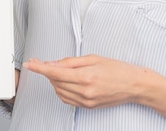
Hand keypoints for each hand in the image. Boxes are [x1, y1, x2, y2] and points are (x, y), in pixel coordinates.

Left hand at [23, 54, 147, 108]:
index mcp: (86, 77)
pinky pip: (67, 99)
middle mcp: (85, 92)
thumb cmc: (117, 69)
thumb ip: (70, 62)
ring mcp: (86, 101)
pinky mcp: (88, 107)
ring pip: (59, 92)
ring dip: (54, 81)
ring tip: (59, 71)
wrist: (135, 85)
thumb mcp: (93, 58)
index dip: (40, 68)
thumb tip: (52, 64)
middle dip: (47, 72)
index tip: (30, 64)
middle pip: (55, 82)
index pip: (55, 73)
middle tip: (44, 63)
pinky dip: (62, 90)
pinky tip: (65, 82)